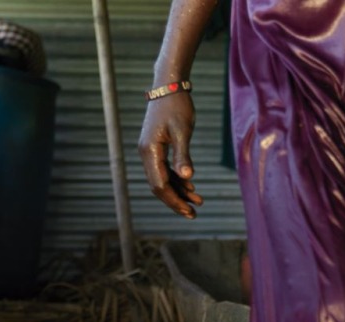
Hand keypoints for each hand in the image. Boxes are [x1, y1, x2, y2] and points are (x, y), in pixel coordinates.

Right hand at [138, 93, 202, 218]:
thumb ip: (183, 155)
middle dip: (176, 200)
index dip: (173, 200)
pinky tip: (191, 185)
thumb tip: (187, 177)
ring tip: (198, 201)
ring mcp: (150, 151)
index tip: (189, 211)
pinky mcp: (156, 147)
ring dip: (179, 191)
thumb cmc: (177, 105)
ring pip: (163, 179)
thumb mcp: (183, 131)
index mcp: (150, 151)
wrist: (169, 85)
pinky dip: (178, 179)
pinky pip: (165, 169)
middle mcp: (146, 153)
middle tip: (194, 214)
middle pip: (159, 186)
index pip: (159, 185)